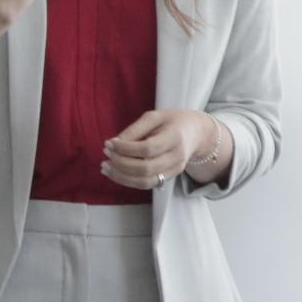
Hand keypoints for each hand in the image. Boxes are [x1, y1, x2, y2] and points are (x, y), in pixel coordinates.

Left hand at [102, 108, 228, 189]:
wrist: (196, 133)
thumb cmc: (172, 121)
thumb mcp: (154, 117)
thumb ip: (134, 129)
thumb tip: (113, 144)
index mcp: (175, 137)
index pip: (147, 148)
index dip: (125, 149)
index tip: (109, 143)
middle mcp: (177, 157)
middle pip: (145, 168)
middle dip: (121, 163)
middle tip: (106, 154)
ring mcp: (175, 170)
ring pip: (145, 182)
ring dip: (121, 177)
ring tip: (105, 167)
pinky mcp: (169, 177)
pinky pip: (146, 185)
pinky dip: (127, 181)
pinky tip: (114, 173)